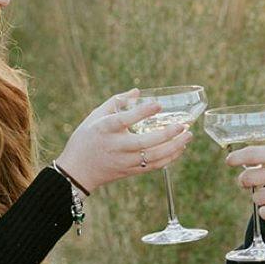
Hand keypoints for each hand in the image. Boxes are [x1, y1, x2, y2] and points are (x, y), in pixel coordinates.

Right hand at [54, 89, 191, 192]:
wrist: (77, 170)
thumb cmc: (86, 139)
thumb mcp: (95, 116)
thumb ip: (116, 101)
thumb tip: (137, 92)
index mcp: (105, 129)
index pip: (125, 120)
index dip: (142, 112)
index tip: (158, 105)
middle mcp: (116, 146)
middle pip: (144, 143)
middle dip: (166, 135)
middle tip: (182, 125)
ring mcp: (124, 161)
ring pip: (153, 157)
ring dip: (173, 147)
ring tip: (187, 135)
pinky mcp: (130, 171)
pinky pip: (153, 166)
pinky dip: (169, 158)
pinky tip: (179, 148)